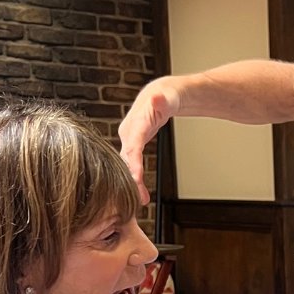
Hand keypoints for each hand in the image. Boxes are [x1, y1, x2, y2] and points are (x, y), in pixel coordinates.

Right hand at [118, 78, 179, 204]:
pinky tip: (140, 192)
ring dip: (132, 181)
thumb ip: (162, 100)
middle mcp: (129, 131)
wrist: (162, 95)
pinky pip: (132, 162)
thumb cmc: (166, 96)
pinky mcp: (133, 144)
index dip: (133, 162)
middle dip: (131, 177)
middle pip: (127, 157)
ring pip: (127, 162)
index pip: (133, 145)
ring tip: (141, 199)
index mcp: (136, 123)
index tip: (135, 177)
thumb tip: (158, 98)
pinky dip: (135, 177)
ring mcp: (129, 138)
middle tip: (139, 198)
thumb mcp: (167, 97)